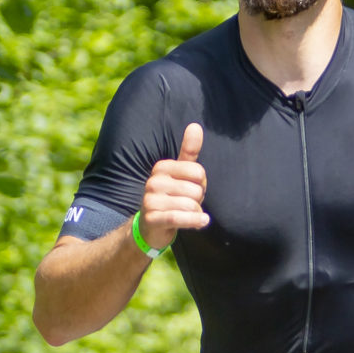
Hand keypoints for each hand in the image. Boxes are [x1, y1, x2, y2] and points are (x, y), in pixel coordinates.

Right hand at [138, 122, 209, 250]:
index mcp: (162, 168)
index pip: (198, 172)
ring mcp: (150, 200)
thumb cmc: (171, 197)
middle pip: (196, 190)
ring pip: (190, 205)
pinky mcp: (152, 219)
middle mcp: (153, 181)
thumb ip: (189, 152)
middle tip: (188, 204)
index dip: (202, 184)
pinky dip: (194, 221)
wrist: (150, 227)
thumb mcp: (180, 174)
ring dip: (195, 213)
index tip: (193, 189)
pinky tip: (203, 221)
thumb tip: (196, 125)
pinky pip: (179, 218)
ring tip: (187, 214)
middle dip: (198, 200)